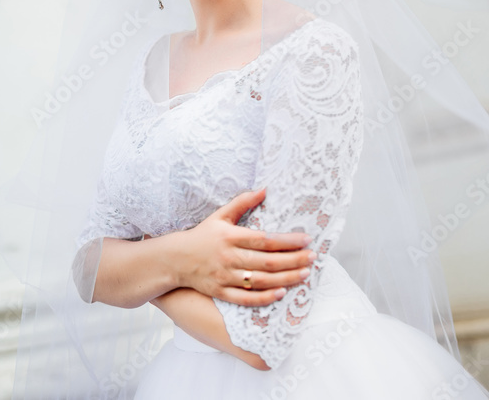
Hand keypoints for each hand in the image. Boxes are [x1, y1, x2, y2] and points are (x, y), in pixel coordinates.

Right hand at [175, 187, 315, 306]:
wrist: (174, 259)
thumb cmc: (202, 236)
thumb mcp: (220, 215)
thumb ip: (243, 203)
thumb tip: (265, 189)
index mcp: (231, 237)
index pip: (265, 240)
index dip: (287, 241)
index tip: (306, 240)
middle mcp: (229, 258)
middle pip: (267, 262)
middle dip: (294, 260)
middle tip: (313, 257)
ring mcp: (225, 277)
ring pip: (261, 281)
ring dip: (286, 278)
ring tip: (305, 274)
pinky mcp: (221, 292)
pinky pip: (246, 299)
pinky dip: (264, 298)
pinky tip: (281, 293)